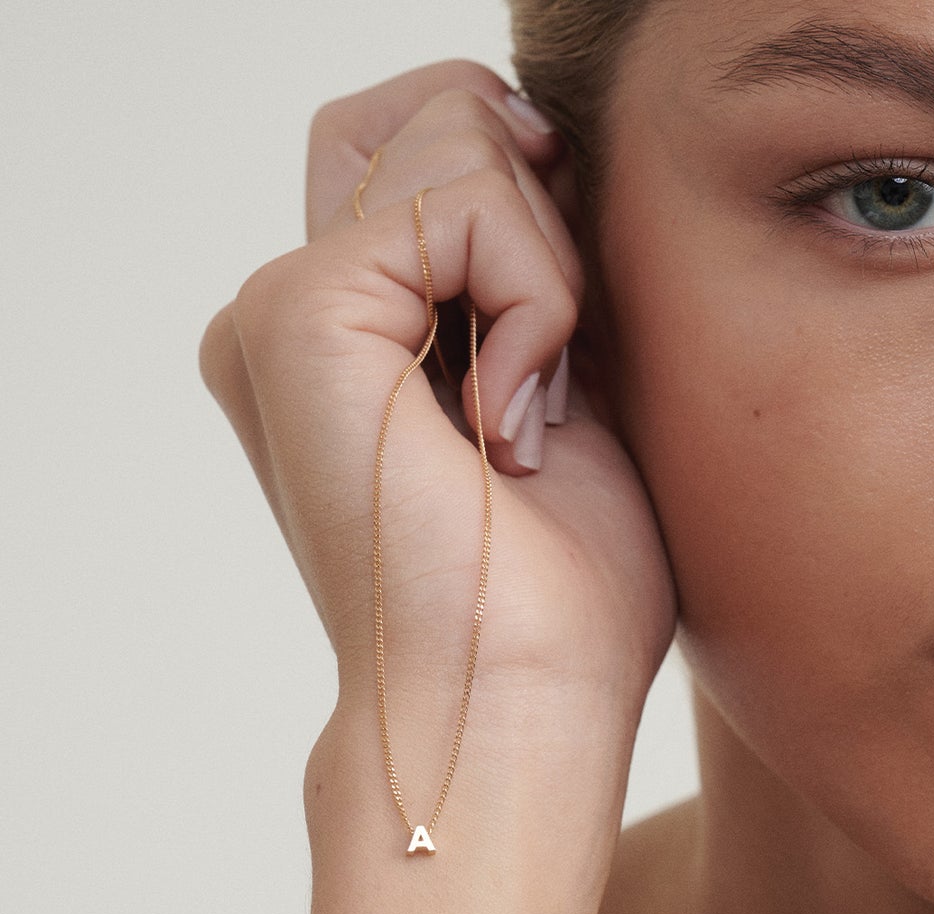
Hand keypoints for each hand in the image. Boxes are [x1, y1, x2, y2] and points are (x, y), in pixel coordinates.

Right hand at [200, 61, 676, 716]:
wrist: (521, 700)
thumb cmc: (561, 594)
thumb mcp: (567, 394)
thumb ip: (526, 273)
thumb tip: (540, 151)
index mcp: (348, 339)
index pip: (434, 161)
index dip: (535, 208)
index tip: (574, 335)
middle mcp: (297, 315)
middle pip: (430, 118)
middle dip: (540, 211)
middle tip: (557, 368)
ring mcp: (283, 310)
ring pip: (455, 139)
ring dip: (550, 272)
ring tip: (534, 418)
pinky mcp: (298, 314)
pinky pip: (462, 205)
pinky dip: (539, 299)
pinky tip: (521, 423)